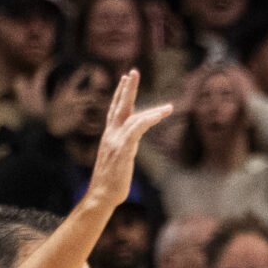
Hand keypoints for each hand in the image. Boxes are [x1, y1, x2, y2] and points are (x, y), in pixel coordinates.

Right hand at [86, 71, 174, 211]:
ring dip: (149, 109)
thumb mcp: (118, 162)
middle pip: (119, 106)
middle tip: (132, 72)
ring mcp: (116, 140)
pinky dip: (149, 119)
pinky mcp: (123, 148)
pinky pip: (137, 129)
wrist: (101, 195)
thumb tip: (131, 146)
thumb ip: (124, 150)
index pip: (114, 111)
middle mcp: (111, 135)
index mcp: (110, 137)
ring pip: (131, 115)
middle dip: (126, 88)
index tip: (124, 80)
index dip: (119, 95)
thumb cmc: (110, 183)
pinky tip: (161, 113)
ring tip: (167, 104)